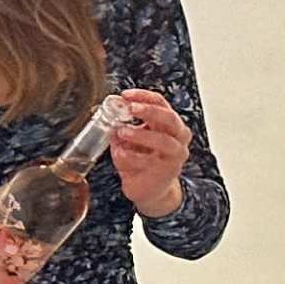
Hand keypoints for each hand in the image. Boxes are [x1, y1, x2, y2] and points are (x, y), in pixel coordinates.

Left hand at [108, 89, 192, 217]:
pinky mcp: (167, 171)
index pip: (161, 103)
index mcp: (169, 124)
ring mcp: (175, 155)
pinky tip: (121, 154)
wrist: (150, 188)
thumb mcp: (131, 139)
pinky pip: (150, 161)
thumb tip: (106, 111)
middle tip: (131, 108)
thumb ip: (121, 125)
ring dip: (140, 135)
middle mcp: (178, 137)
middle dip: (149, 111)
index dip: (144, 97)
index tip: (126, 95)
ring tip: (122, 132)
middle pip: (169, 118)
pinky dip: (133, 156)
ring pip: (163, 140)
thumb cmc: (142, 160)